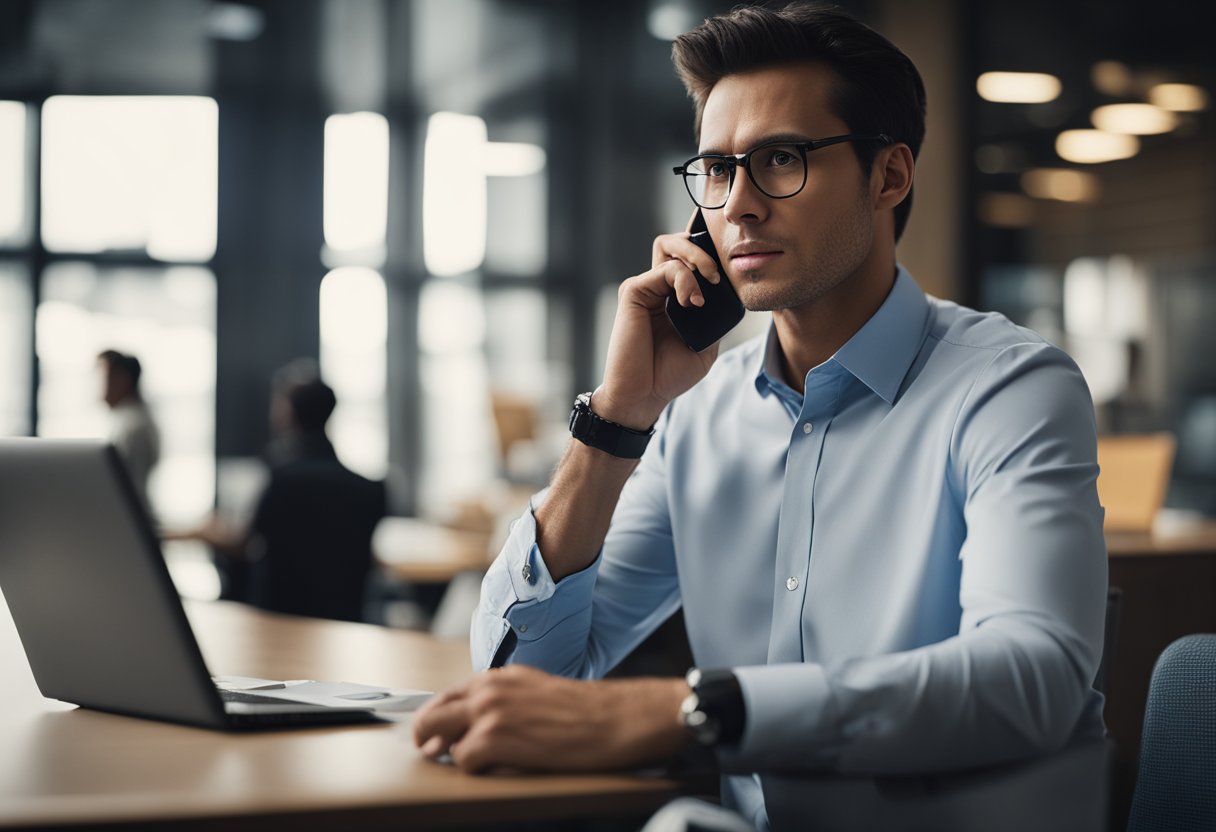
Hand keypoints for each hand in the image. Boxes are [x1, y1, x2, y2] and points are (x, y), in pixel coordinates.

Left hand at [412, 665, 687, 773]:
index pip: (447, 695)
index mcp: (498, 677)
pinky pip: (463, 760)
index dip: (437, 719)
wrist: (613, 719)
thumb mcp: (535, 691)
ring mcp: (489, 713)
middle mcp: (488, 690)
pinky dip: (474, 769)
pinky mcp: (494, 739)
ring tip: (475, 761)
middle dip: (426, 736)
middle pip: (430, 714)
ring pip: (438, 737)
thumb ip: (503, 701)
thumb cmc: (583, 710)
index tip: (434, 735)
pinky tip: (497, 767)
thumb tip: (476, 724)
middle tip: (432, 753)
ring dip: (453, 753)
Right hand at [593, 212, 727, 429]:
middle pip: (680, 243)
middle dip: (705, 248)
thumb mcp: (707, 345)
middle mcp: (659, 288)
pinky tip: (692, 302)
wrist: (644, 394)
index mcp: (676, 298)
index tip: (732, 268)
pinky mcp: (633, 291)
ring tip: (709, 283)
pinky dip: (684, 279)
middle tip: (718, 275)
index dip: (711, 253)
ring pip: (671, 246)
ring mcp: (646, 288)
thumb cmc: (670, 374)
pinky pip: (665, 269)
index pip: (693, 260)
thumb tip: (730, 291)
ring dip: (696, 257)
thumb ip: (716, 316)